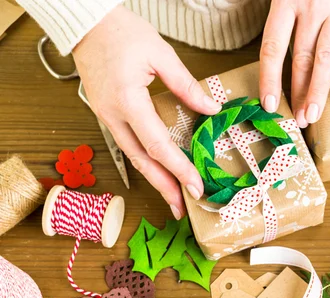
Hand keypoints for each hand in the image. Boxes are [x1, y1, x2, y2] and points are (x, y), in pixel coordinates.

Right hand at [72, 5, 220, 218]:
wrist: (86, 24)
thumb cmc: (121, 32)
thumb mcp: (160, 54)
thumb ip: (186, 85)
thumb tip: (212, 109)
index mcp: (127, 101)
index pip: (158, 145)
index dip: (179, 169)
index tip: (197, 187)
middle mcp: (113, 116)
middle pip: (142, 161)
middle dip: (164, 188)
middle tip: (182, 209)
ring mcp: (107, 118)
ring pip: (133, 157)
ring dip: (154, 180)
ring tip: (173, 198)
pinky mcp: (107, 115)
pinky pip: (129, 145)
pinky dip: (146, 162)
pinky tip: (159, 171)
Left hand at [259, 0, 329, 126]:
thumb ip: (284, 13)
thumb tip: (274, 49)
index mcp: (286, 1)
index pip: (273, 48)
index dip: (270, 78)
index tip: (269, 104)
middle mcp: (310, 7)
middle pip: (301, 58)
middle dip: (298, 93)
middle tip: (297, 119)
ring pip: (326, 56)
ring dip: (319, 89)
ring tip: (314, 115)